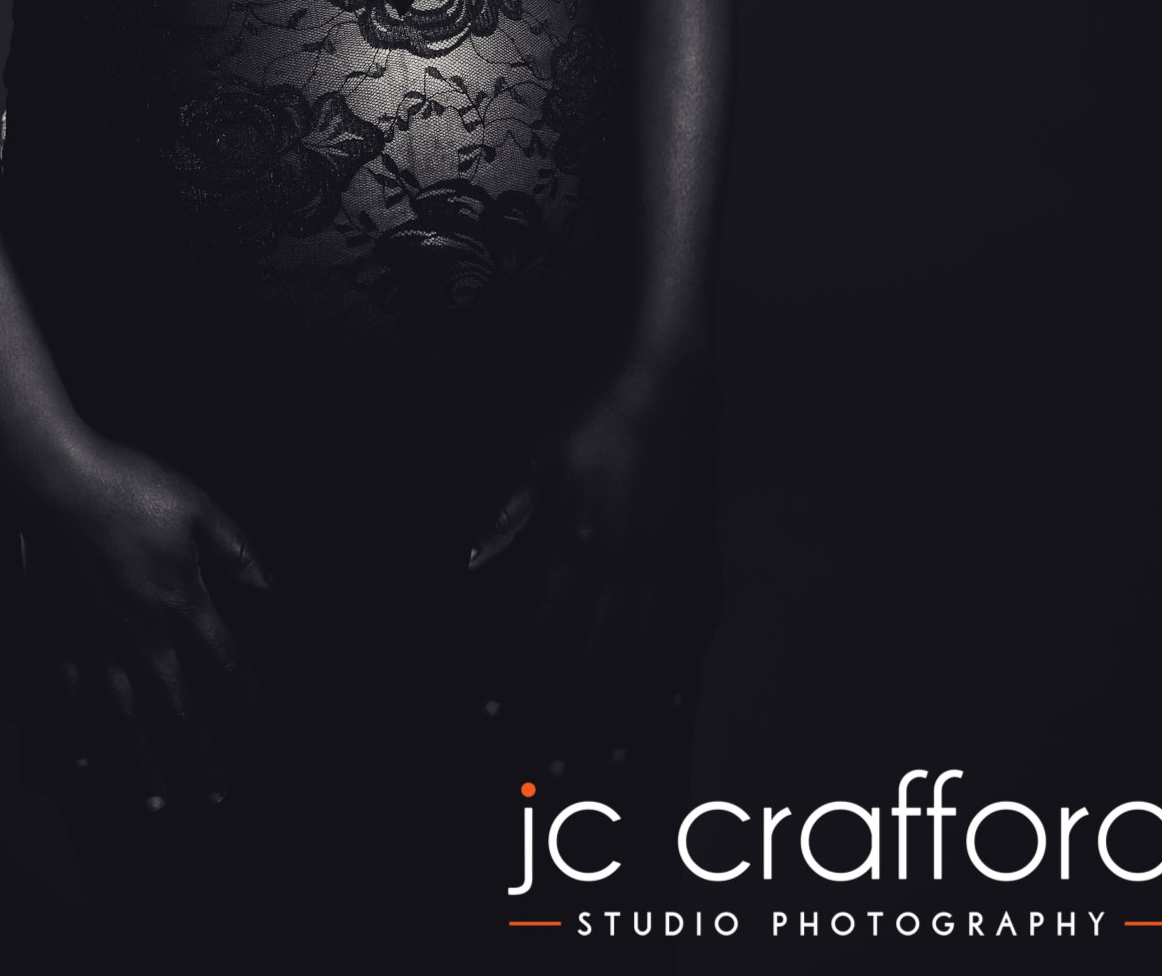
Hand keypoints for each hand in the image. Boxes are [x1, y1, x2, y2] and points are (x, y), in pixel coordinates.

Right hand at [10, 432, 270, 806]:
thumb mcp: (197, 509)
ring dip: (141, 768)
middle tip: (214, 804)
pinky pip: (62, 704)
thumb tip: (273, 590)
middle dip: (198, 762)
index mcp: (184, 604)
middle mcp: (143, 638)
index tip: (267, 739)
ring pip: (122, 723)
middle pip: (177, 713)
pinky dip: (69, 741)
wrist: (54, 481)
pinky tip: (76, 771)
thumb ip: (237, 553)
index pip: (229, 670)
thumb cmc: (129, 486)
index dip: (252, 708)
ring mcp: (95, 645)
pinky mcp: (53, 642)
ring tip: (155, 806)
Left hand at [473, 357, 712, 778]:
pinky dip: (674, 680)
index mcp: (580, 540)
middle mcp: (625, 567)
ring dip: (624, 716)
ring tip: (610, 765)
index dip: (514, 673)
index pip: (541, 626)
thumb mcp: (538, 454)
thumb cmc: (592, 416)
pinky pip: (685, 638)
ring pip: (642, 663)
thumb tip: (467, 559)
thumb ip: (507, 512)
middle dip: (571, 719)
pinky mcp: (694, 566)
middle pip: (594, 662)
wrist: (667, 385)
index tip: (488, 713)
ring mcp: (666, 572)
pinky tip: (668, 712)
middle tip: (551, 775)